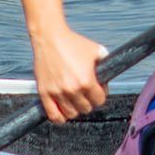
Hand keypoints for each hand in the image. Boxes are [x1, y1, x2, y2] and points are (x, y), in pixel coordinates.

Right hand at [14, 0, 109, 121]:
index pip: (99, 100)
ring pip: (71, 114)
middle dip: (89, 102)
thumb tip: (110, 75)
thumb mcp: (96, 50)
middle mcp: (72, 89)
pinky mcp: (44, 93)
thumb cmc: (72, 43)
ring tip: (75, 100)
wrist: (50, 37)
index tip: (98, 91)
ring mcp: (57, 92)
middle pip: (86, 109)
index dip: (101, 95)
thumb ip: (106, 63)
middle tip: (86, 94)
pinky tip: (63, 111)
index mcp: (87, 81)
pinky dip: (60, 117)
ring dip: (75, 109)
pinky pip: (53, 115)